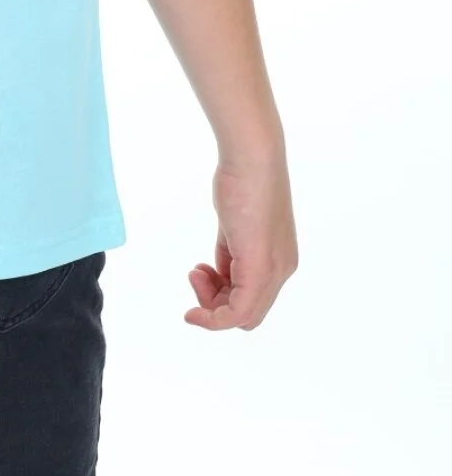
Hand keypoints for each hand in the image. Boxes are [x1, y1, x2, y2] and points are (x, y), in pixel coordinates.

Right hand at [185, 154, 298, 330]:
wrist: (253, 159)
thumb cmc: (242, 181)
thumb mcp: (235, 227)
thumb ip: (232, 252)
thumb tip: (219, 272)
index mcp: (280, 260)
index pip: (254, 301)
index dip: (222, 299)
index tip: (197, 276)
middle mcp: (282, 270)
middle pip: (247, 314)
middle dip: (214, 304)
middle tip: (195, 273)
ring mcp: (273, 271)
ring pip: (243, 316)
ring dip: (211, 305)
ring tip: (196, 272)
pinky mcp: (260, 267)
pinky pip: (238, 311)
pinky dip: (213, 317)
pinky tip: (193, 303)